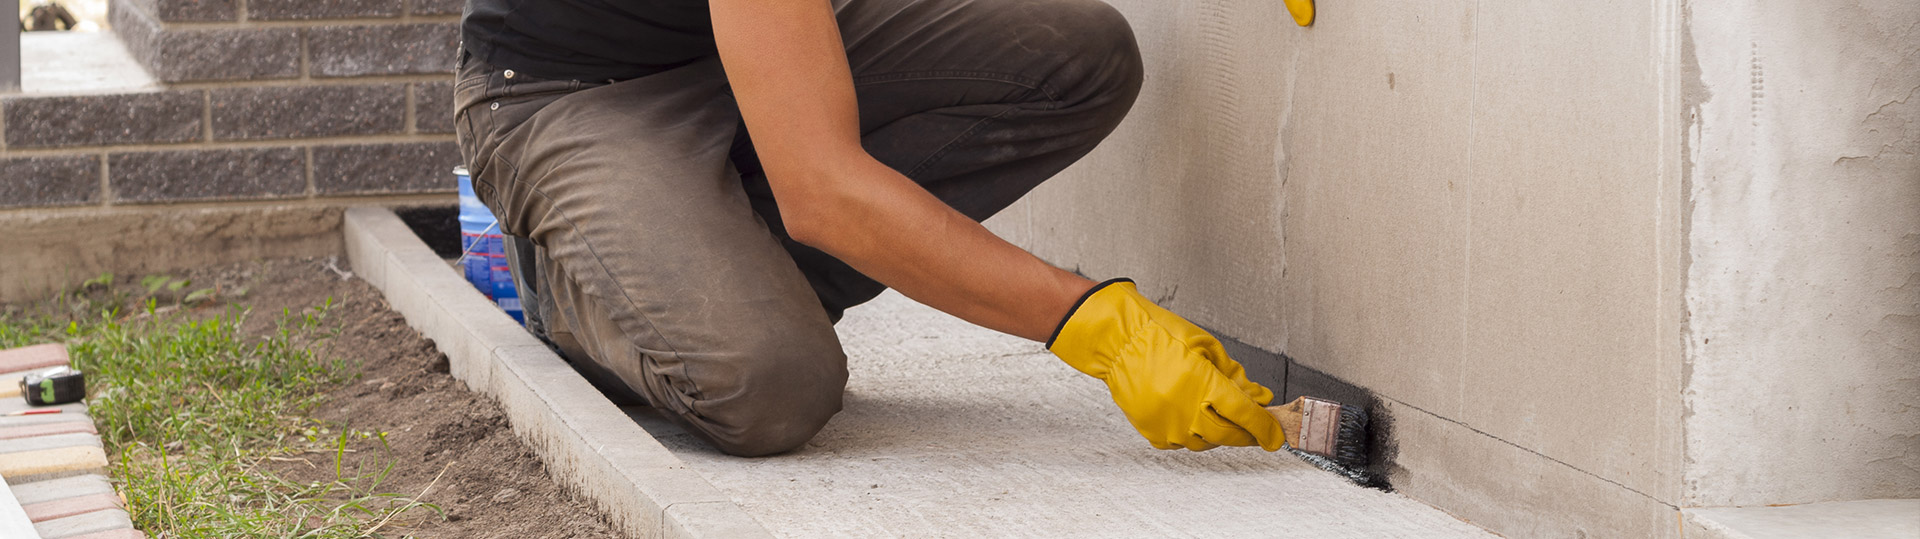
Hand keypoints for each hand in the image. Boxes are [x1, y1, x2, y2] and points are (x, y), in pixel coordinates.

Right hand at [1048, 279, 1284, 450]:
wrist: (1117, 341)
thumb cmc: (1160, 335)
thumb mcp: (1206, 346)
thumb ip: (1235, 376)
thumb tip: (1259, 398)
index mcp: (1202, 382)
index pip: (1244, 414)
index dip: (1265, 428)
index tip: (1275, 437)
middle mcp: (1184, 409)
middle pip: (1228, 434)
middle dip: (1246, 433)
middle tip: (1253, 427)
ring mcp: (1166, 424)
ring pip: (1205, 442)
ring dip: (1218, 433)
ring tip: (1215, 413)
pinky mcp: (1151, 432)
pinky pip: (1181, 443)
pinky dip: (1192, 434)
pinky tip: (1190, 415)